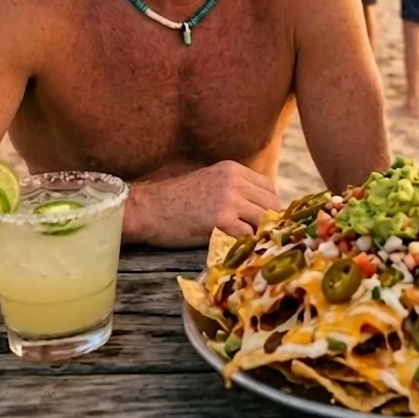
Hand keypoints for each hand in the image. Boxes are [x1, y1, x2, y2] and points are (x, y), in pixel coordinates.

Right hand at [128, 160, 281, 246]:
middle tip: (260, 238)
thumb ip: (235, 189)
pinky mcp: (221, 220)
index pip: (269, 188)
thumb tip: (260, 209)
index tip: (262, 221)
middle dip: (267, 223)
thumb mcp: (210, 182)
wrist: (148, 209)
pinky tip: (236, 248)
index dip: (269, 206)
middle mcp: (235, 180)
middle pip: (271, 204)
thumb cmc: (175, 200)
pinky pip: (247, 235)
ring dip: (258, 235)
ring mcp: (230, 199)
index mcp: (233, 169)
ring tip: (249, 245)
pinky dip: (245, 244)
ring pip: (263, 220)